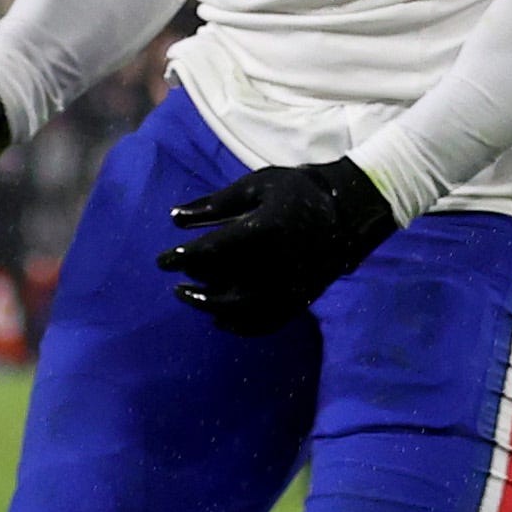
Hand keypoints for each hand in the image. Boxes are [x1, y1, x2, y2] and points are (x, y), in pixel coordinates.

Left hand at [160, 159, 398, 332]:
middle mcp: (272, 264)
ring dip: (207, 306)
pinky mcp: (298, 300)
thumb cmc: (298, 191)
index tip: (161, 260)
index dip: (179, 258)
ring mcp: (286, 286)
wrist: (350, 210)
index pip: (207, 252)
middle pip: (218, 284)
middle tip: (176, 279)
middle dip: (192, 282)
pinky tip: (220, 319)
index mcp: (262, 231)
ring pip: (236, 309)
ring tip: (190, 298)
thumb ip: (215, 204)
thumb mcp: (257, 185)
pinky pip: (262, 323)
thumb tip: (173, 217)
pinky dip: (237, 326)